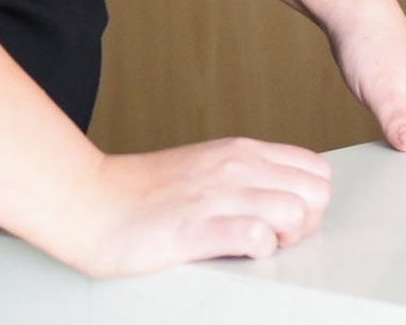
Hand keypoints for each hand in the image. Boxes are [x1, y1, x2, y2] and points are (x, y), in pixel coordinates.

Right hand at [40, 138, 333, 276]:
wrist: (88, 201)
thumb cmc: (144, 194)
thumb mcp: (208, 167)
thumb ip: (246, 175)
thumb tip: (283, 199)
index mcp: (243, 151)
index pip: (317, 171)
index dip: (310, 201)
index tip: (286, 220)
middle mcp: (237, 167)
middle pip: (317, 194)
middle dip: (306, 222)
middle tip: (276, 238)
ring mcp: (217, 195)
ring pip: (295, 213)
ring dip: (285, 238)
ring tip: (256, 247)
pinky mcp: (195, 228)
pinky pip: (256, 238)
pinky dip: (257, 252)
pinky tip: (236, 254)